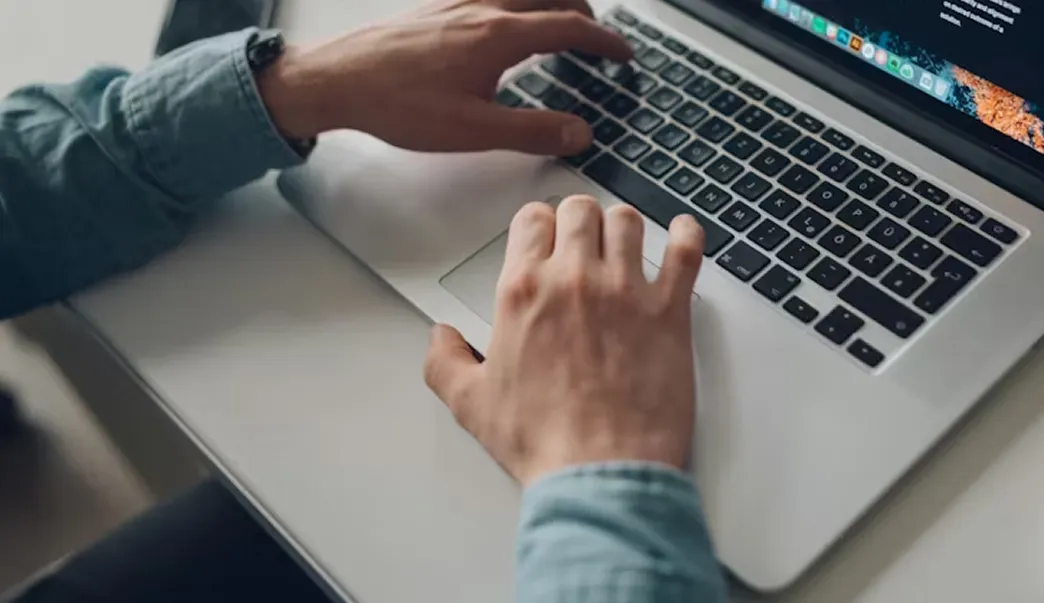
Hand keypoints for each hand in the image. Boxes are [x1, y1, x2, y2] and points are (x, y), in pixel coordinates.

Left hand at [258, 0, 630, 155]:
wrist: (337, 81)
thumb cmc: (396, 104)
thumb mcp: (472, 131)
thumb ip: (531, 131)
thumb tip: (577, 132)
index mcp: (499, 36)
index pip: (570, 26)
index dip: (605, 41)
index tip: (622, 54)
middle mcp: (482, 8)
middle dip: (584, 12)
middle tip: (598, 39)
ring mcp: (458, 2)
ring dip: (551, 2)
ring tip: (560, 24)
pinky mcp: (437, 7)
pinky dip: (517, 1)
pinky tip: (503, 23)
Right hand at [423, 197, 705, 484]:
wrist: (599, 472)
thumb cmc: (543, 441)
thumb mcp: (471, 404)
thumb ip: (445, 361)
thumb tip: (440, 338)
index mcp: (524, 292)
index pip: (531, 220)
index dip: (537, 224)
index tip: (542, 235)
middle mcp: (574, 280)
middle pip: (580, 211)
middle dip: (578, 219)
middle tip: (581, 238)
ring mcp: (626, 291)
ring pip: (627, 221)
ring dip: (622, 226)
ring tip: (622, 241)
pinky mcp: (669, 311)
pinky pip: (685, 251)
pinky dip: (685, 235)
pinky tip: (681, 233)